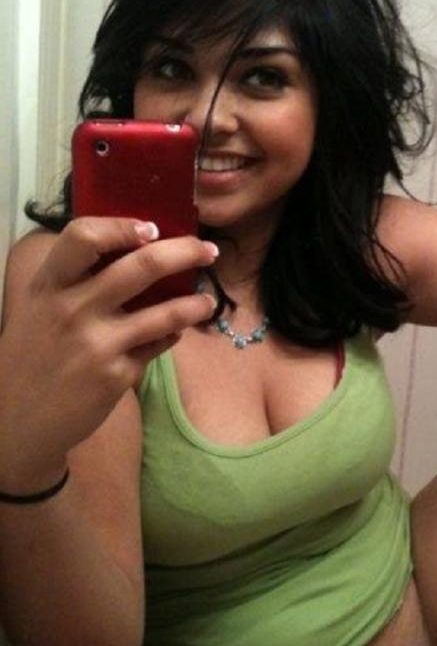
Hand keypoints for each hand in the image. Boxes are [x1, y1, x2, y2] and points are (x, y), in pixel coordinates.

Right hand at [0, 217, 216, 490]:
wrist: (16, 420)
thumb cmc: (32, 355)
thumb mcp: (39, 308)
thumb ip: (75, 280)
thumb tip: (135, 250)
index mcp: (49, 284)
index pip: (84, 237)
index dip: (122, 226)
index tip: (152, 227)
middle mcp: (73, 309)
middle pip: (142, 266)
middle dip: (186, 252)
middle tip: (208, 250)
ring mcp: (97, 344)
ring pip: (165, 312)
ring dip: (196, 304)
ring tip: (208, 301)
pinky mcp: (116, 376)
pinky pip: (157, 346)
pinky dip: (172, 335)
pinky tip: (176, 332)